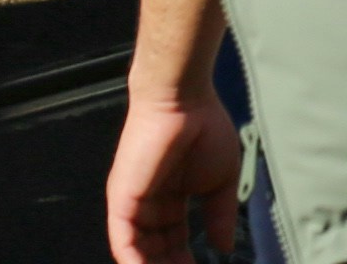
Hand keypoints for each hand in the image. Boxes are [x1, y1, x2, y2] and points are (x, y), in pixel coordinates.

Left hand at [106, 77, 250, 263]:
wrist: (184, 99)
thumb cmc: (204, 129)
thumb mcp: (221, 181)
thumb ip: (220, 215)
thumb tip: (225, 248)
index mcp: (168, 199)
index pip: (173, 241)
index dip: (185, 262)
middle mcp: (146, 205)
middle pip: (154, 250)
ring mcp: (131, 203)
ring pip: (136, 251)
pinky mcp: (120, 200)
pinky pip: (123, 242)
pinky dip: (135, 261)